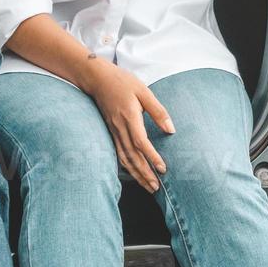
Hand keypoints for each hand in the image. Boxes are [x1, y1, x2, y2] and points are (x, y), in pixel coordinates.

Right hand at [77, 59, 176, 192]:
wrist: (97, 78)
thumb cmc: (122, 82)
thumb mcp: (144, 91)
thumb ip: (158, 111)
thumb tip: (171, 129)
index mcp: (129, 117)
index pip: (141, 142)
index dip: (152, 157)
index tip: (163, 169)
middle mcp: (120, 127)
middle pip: (132, 156)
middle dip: (144, 173)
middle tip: (156, 188)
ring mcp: (114, 131)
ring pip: (124, 158)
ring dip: (136, 174)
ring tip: (147, 186)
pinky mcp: (111, 132)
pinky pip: (118, 153)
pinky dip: (126, 166)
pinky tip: (133, 174)